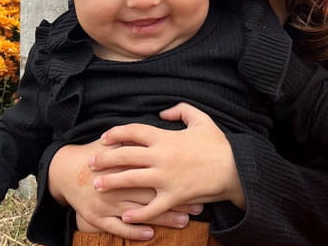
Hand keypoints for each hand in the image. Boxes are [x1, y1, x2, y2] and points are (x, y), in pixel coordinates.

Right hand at [49, 141, 203, 239]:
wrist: (64, 171)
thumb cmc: (96, 154)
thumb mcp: (115, 142)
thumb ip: (137, 138)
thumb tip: (164, 123)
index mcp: (124, 161)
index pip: (156, 168)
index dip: (178, 175)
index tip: (198, 181)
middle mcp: (116, 182)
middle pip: (152, 191)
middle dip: (177, 199)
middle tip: (199, 205)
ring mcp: (106, 201)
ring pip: (139, 212)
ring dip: (163, 217)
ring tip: (185, 221)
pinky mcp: (97, 217)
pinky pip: (118, 227)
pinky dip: (135, 231)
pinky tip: (151, 233)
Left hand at [90, 102, 243, 222]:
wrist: (236, 169)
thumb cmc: (219, 144)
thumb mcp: (202, 119)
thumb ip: (181, 110)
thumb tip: (162, 111)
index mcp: (166, 137)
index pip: (133, 131)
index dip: (116, 133)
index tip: (104, 138)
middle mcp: (161, 157)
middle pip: (125, 156)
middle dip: (104, 158)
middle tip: (90, 162)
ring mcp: (166, 178)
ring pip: (131, 180)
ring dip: (111, 182)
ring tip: (98, 185)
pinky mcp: (174, 197)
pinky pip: (152, 208)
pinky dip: (137, 214)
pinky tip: (125, 216)